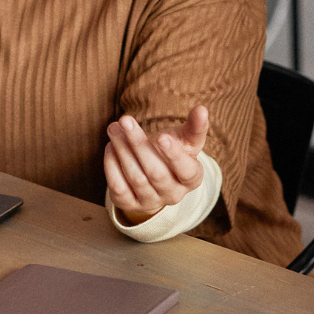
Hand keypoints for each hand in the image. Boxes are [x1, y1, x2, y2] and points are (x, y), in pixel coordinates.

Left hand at [104, 104, 208, 223]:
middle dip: (139, 144)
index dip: (174, 155)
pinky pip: (118, 187)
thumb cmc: (172, 151)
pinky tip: (111, 146)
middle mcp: (173, 195)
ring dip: (123, 150)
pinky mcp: (129, 204)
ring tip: (114, 128)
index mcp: (191, 179)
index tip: (161, 136)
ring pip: (136, 178)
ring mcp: (151, 202)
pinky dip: (112, 165)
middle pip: (156, 173)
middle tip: (125, 120)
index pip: (186, 170)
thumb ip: (195, 126)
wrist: (152, 173)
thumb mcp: (186, 140)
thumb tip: (202, 109)